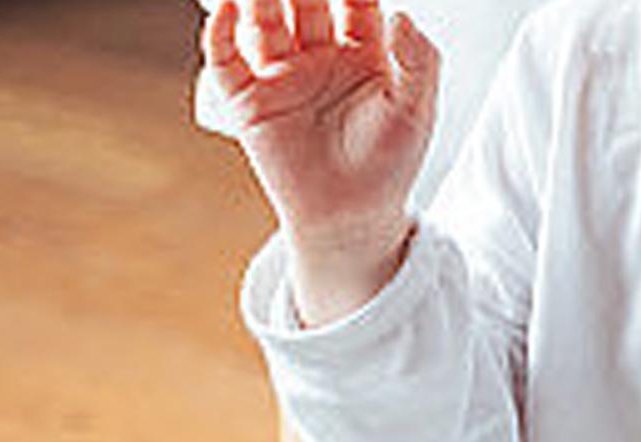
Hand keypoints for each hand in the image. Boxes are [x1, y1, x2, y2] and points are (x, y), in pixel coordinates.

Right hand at [201, 0, 438, 253]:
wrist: (352, 222)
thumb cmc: (387, 170)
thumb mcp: (416, 113)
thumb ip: (420, 62)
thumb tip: (403, 15)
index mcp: (361, 50)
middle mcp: (318, 54)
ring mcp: (281, 75)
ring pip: (262, 18)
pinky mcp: (250, 102)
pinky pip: (227, 60)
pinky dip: (220, 32)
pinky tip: (226, 10)